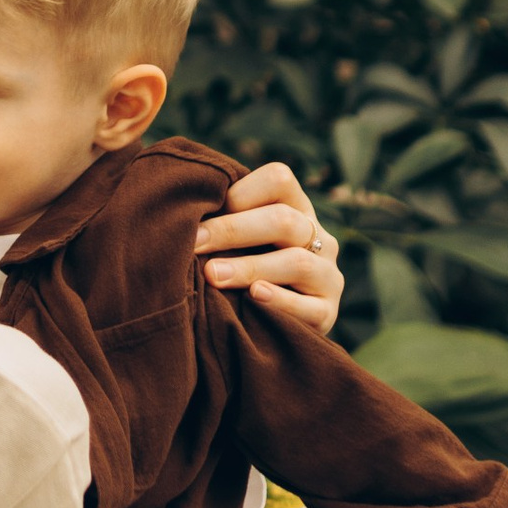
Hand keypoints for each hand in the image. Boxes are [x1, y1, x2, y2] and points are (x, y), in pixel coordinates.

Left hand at [195, 160, 344, 334]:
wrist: (272, 328)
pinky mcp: (327, 313)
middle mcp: (318, 238)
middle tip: (194, 245)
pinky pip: (309, 307)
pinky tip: (253, 297)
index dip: (240, 193)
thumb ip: (223, 222)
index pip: (278, 180)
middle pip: (284, 220)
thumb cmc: (242, 267)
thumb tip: (180, 213)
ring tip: (213, 275)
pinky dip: (279, 301)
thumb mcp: (239, 240)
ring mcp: (327, 276)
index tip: (201, 215)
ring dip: (250, 267)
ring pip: (296, 262)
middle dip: (233, 231)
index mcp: (297, 208)